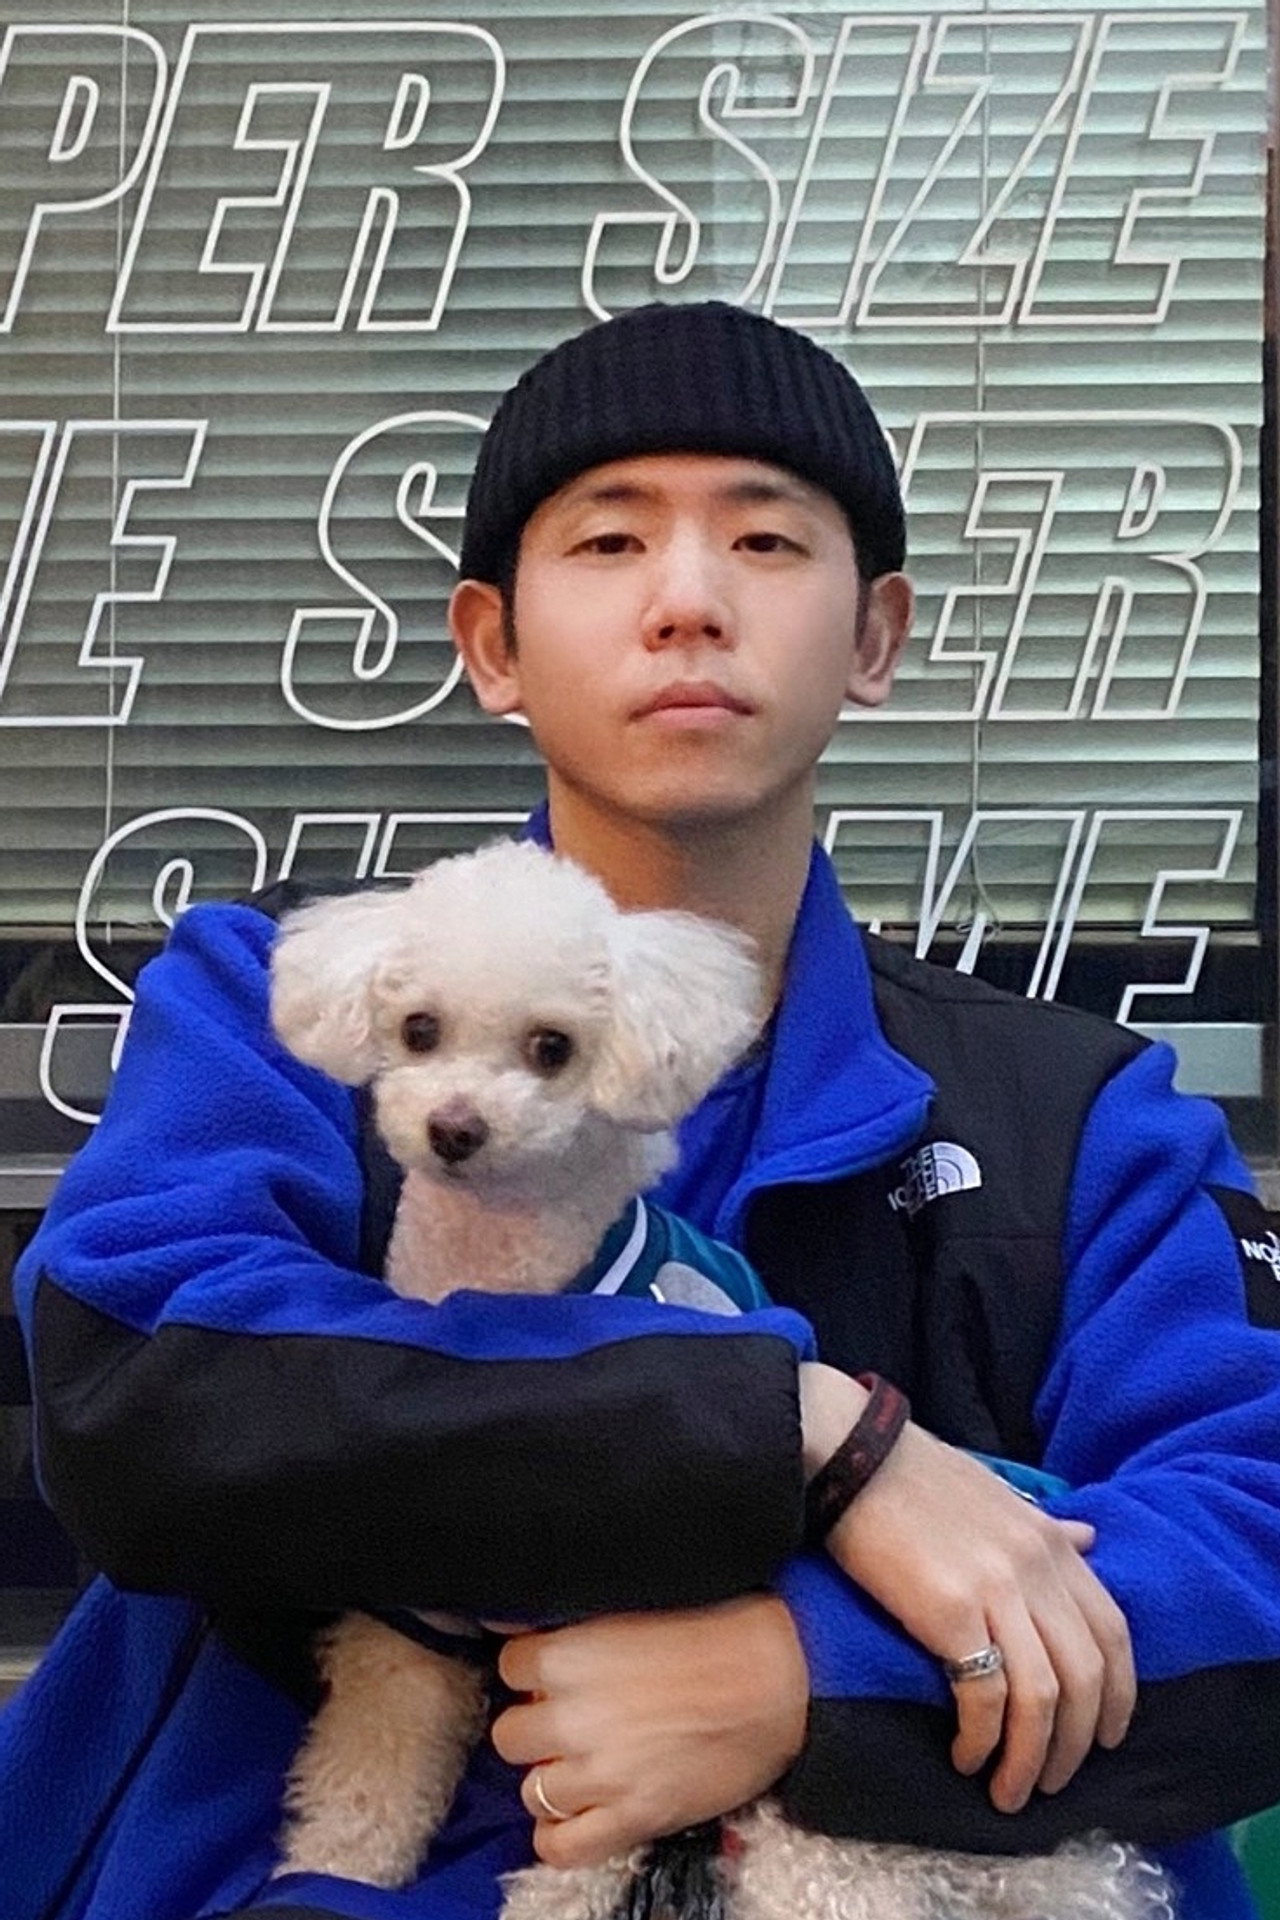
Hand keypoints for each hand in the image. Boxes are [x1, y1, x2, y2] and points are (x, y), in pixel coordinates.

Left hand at [491, 1595, 808, 1866]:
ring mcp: (600, 1774)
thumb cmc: (715, 1626)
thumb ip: (570, 1619)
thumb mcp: (631, 1600)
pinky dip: (561, 1836)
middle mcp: (572, 1717)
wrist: (780, 1674)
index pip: (509, 1667)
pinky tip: (580, 1814)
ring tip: (586, 1761)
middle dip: (538, 1725)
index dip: (534, 1668)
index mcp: (567, 1655)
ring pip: (533, 1791)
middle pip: (511, 1735)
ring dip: (554, 1777)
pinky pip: (562, 1847)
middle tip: (573, 1716)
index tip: (557, 1669)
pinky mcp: (633, 1818)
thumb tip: (513, 1622)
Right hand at [825, 1419, 1134, 1812]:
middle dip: (1075, 1744)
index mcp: (1049, 1541)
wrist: (851, 1454)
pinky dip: (983, 1739)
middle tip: (1052, 1783)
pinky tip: (965, 1756)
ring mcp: (996, 1588)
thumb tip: (1089, 1539)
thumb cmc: (916, 1475)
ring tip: (1009, 1791)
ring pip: (1042, 1698)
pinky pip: (985, 1696)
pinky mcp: (948, 1610)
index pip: (1113, 1632)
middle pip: (1084, 1676)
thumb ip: (1045, 1526)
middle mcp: (1036, 1566)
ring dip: (1031, 1758)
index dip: (1117, 1695)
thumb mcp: (997, 1495)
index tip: (1104, 1738)